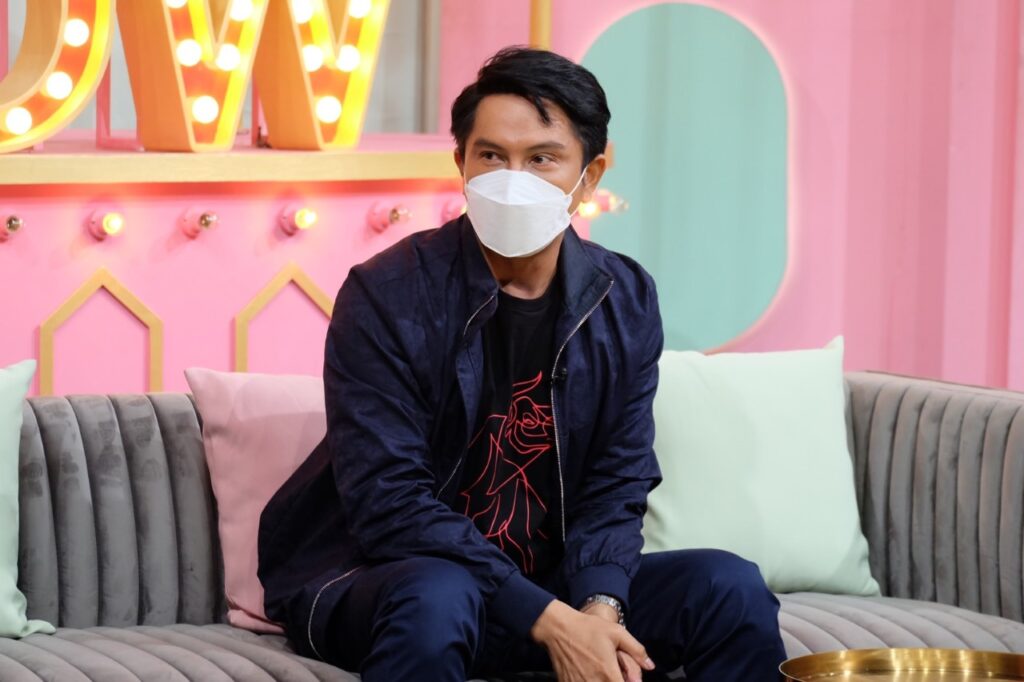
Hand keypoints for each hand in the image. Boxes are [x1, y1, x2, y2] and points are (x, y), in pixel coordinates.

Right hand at [530, 600, 654, 681]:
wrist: (558, 628)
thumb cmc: (588, 628)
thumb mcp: (617, 632)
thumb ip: (637, 650)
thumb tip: (650, 665)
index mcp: (608, 673)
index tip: (627, 679)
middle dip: (617, 681)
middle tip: (616, 674)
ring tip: (602, 673)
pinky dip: (587, 681)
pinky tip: (589, 674)